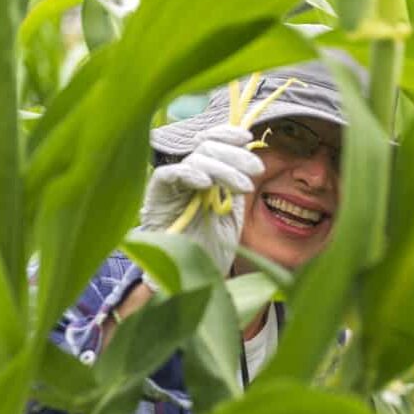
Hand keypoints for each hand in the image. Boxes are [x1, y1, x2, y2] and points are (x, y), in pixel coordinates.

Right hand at [140, 124, 263, 279]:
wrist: (193, 279)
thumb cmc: (212, 249)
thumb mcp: (233, 213)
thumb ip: (237, 186)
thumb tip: (252, 159)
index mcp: (205, 175)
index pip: (211, 141)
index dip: (227, 135)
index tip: (248, 139)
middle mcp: (187, 176)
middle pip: (207, 147)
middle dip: (235, 154)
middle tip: (256, 169)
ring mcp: (172, 185)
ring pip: (195, 158)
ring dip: (224, 168)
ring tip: (245, 187)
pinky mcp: (157, 197)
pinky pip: (169, 175)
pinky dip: (188, 173)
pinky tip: (206, 183)